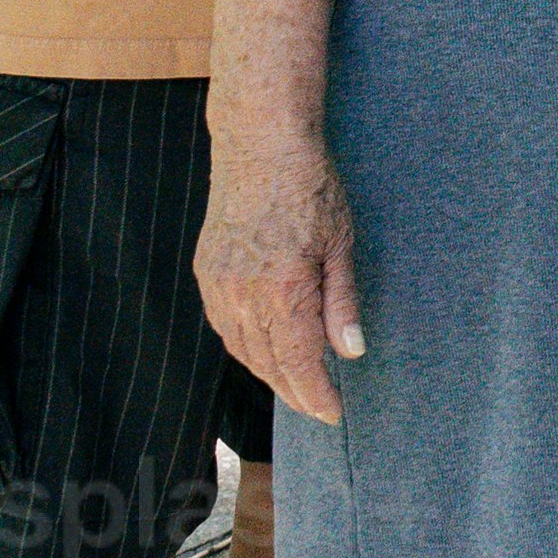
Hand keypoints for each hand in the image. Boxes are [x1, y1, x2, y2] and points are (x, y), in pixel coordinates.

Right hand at [197, 139, 363, 421]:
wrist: (261, 145)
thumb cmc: (311, 188)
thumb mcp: (341, 244)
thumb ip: (341, 303)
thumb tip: (350, 352)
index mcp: (282, 291)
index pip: (298, 363)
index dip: (314, 394)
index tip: (332, 413)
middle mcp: (243, 295)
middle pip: (268, 363)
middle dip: (293, 391)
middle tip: (317, 407)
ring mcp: (219, 284)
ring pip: (241, 349)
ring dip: (267, 372)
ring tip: (293, 386)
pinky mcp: (207, 271)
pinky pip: (223, 326)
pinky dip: (244, 346)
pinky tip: (263, 350)